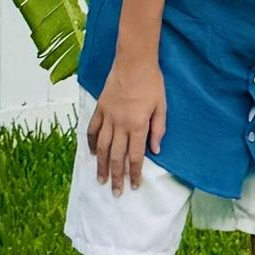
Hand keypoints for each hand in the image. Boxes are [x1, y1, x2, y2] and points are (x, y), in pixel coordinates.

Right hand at [88, 57, 166, 194]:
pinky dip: (92, 143)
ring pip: (103, 147)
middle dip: (117, 176)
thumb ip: (158, 128)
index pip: (135, 156)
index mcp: (138, 125)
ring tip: (101, 180)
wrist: (133, 62)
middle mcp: (121, 125)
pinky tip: (94, 154)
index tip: (134, 186)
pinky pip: (93, 130)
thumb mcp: (162, 105)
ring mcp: (108, 117)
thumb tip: (155, 150)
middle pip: (117, 156)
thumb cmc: (152, 82)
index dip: (134, 173)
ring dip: (102, 165)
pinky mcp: (100, 109)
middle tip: (115, 192)